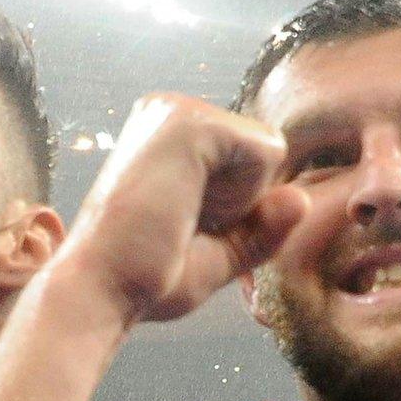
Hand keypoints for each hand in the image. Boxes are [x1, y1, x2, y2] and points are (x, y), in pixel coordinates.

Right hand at [53, 94, 305, 327]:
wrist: (100, 291)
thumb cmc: (141, 280)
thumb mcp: (216, 255)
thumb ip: (259, 229)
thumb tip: (301, 198)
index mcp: (167, 134)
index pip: (250, 161)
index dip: (235, 209)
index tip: (178, 228)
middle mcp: (169, 110)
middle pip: (264, 153)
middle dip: (241, 204)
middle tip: (178, 226)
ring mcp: (177, 109)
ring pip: (268, 153)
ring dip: (240, 202)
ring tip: (179, 217)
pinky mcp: (190, 122)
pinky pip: (267, 154)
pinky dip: (241, 197)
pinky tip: (186, 208)